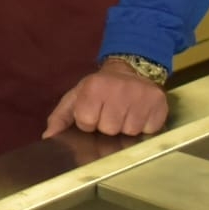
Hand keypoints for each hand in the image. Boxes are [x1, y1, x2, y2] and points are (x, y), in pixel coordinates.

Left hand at [42, 60, 169, 139]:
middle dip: (108, 127)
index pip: (87, 122)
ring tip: (124, 114)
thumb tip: (48, 138)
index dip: (88, 123)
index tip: (93, 113)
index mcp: (93, 87)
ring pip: (130, 132)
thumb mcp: (75, 98)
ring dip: (126, 128)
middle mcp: (119, 89)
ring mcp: (142, 96)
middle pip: (110, 129)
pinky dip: (144, 127)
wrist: (129, 71)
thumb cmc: (98, 90)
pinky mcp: (160, 103)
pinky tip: (139, 115)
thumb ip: (59, 118)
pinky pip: (149, 130)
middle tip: (110, 114)